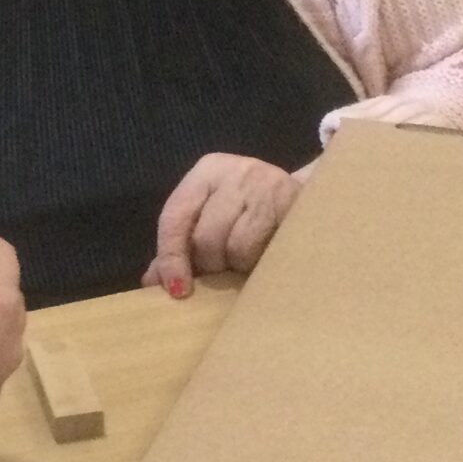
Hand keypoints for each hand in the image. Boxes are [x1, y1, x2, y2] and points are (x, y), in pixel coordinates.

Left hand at [142, 153, 299, 295]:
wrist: (310, 198)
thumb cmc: (249, 213)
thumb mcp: (210, 217)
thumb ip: (179, 247)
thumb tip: (152, 282)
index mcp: (206, 171)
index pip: (175, 216)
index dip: (172, 257)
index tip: (177, 290)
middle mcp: (236, 171)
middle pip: (206, 237)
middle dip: (211, 264)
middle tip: (224, 267)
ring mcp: (268, 185)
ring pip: (238, 247)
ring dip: (239, 265)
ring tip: (248, 260)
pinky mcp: (295, 204)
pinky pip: (267, 251)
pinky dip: (261, 263)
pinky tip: (266, 257)